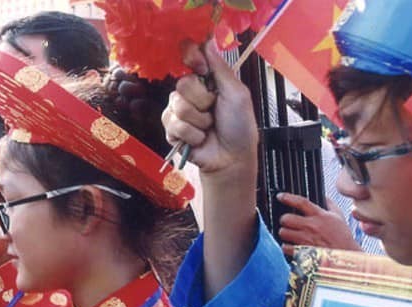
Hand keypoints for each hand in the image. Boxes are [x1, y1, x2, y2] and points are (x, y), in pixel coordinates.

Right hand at [163, 43, 258, 179]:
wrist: (231, 158)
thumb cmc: (239, 127)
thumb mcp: (237, 93)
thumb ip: (221, 68)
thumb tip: (208, 42)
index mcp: (207, 80)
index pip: (189, 57)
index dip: (191, 58)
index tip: (202, 68)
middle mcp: (190, 93)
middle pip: (182, 83)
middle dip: (202, 100)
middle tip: (214, 110)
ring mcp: (178, 112)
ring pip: (178, 105)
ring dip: (199, 120)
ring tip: (209, 128)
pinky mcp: (171, 130)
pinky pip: (174, 125)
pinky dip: (192, 134)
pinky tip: (200, 139)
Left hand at [277, 192, 360, 254]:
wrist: (344, 256)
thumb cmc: (342, 237)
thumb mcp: (339, 217)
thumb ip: (330, 205)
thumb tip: (324, 196)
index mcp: (320, 216)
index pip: (301, 202)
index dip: (288, 197)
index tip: (280, 196)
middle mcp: (311, 227)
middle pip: (286, 218)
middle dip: (285, 219)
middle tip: (288, 222)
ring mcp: (306, 240)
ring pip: (283, 232)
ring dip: (284, 233)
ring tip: (289, 234)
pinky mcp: (302, 252)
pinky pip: (285, 247)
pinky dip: (286, 247)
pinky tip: (291, 245)